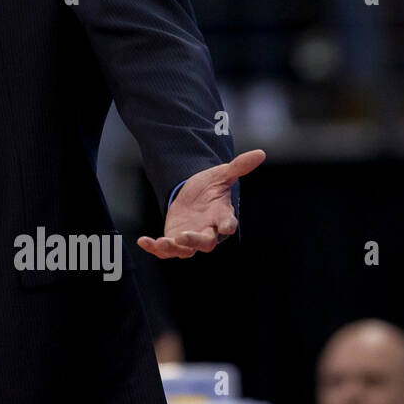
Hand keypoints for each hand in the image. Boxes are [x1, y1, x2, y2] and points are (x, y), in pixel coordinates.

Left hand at [137, 149, 265, 258]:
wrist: (192, 196)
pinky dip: (154, 248)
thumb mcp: (221, 175)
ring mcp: (190, 238)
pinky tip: (143, 241)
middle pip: (205, 243)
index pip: (228, 223)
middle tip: (184, 236)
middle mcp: (207, 231)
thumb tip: (260, 153)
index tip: (226, 227)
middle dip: (195, 241)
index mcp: (221, 216)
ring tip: (160, 242)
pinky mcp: (174, 240)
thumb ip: (238, 167)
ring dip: (173, 248)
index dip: (227, 225)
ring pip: (185, 250)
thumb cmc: (210, 188)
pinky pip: (165, 250)